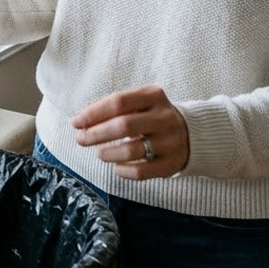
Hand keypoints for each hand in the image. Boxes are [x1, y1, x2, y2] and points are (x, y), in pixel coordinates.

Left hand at [72, 85, 189, 179]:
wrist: (192, 133)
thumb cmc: (153, 115)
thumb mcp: (141, 101)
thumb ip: (114, 107)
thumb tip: (81, 120)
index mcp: (153, 95)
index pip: (118, 101)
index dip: (93, 112)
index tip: (76, 121)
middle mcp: (164, 117)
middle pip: (123, 125)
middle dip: (96, 133)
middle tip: (80, 139)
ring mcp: (170, 142)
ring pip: (132, 150)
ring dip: (108, 153)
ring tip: (99, 153)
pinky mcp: (172, 164)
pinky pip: (142, 171)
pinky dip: (124, 171)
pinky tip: (116, 167)